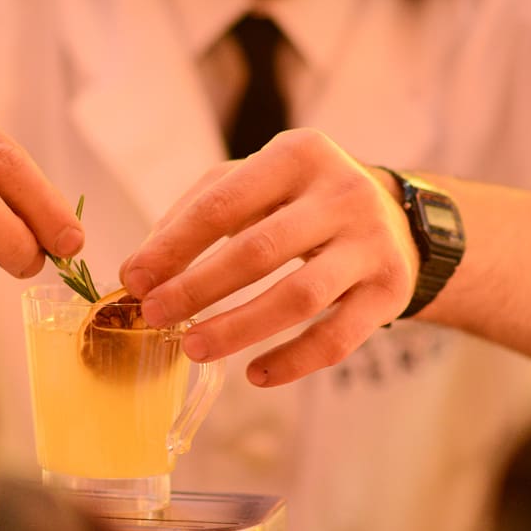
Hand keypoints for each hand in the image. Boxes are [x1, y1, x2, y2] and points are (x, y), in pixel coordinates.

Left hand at [118, 129, 418, 386]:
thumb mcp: (254, 185)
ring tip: (193, 348)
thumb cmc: (301, 202)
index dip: (173, 246)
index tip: (134, 279)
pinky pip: (337, 339)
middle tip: (155, 316)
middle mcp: (342, 193)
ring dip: (238, 328)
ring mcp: (372, 244)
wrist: (397, 220)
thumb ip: (194, 214)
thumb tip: (138, 268)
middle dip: (198, 289)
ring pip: (299, 298)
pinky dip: (292, 361)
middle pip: (259, 251)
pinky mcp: (391, 290)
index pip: (223, 204)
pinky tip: (255, 375)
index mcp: (299, 155)